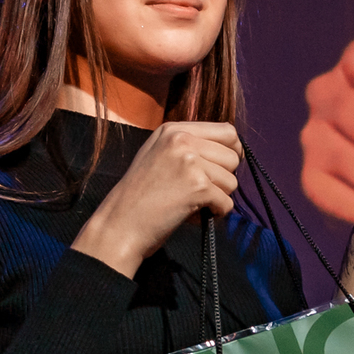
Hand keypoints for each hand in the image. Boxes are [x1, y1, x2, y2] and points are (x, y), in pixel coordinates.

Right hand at [71, 121, 240, 277]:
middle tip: (200, 191)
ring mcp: (190, 161)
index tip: (224, 167)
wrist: (120, 224)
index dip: (232, 151)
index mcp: (173, 129)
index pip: (227, 131)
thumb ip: (190, 146)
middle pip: (233, 157)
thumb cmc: (140, 195)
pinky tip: (192, 214)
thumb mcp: (159, 154)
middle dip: (224, 179)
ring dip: (218, 197)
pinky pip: (227, 203)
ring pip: (232, 181)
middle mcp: (182, 139)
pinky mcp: (197, 186)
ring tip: (191, 202)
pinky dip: (215, 213)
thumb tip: (232, 148)